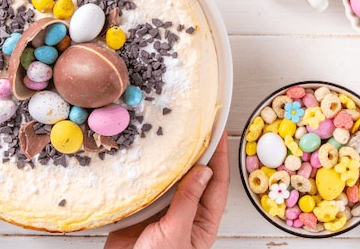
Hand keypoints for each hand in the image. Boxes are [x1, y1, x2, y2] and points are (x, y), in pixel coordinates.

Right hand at [105, 132, 229, 248]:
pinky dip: (147, 173)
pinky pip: (148, 188)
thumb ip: (187, 201)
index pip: (216, 183)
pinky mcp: (141, 213)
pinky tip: (146, 157)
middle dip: (195, 153)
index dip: (218, 157)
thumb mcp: (175, 233)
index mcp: (202, 222)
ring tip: (171, 135)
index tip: (218, 133)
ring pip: (171, 180)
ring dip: (170, 161)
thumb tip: (203, 170)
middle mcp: (185, 214)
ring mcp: (163, 213)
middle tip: (194, 126)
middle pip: (194, 177)